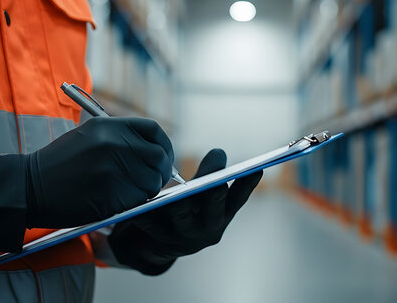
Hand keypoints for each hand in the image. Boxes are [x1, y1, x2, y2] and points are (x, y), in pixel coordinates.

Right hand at [24, 117, 172, 227]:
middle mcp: (115, 144)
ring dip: (148, 188)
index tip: (164, 156)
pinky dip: (135, 201)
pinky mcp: (111, 194)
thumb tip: (155, 152)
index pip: (154, 130)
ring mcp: (114, 170)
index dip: (165, 145)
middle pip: (158, 157)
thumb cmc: (59, 163)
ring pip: (151, 181)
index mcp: (110, 126)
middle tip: (155, 179)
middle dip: (161, 171)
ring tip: (132, 190)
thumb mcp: (89, 136)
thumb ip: (121, 139)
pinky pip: (138, 198)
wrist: (29, 186)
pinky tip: (120, 199)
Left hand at [107, 149, 262, 274]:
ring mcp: (186, 237)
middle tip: (216, 184)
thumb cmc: (187, 209)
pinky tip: (139, 208)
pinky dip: (147, 215)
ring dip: (180, 207)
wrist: (160, 243)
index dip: (247, 184)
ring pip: (183, 219)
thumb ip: (209, 174)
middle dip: (215, 196)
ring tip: (176, 196)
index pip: (238, 198)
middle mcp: (209, 228)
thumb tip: (219, 153)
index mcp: (223, 213)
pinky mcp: (161, 240)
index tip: (257, 169)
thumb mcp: (202, 194)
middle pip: (214, 210)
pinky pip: (153, 226)